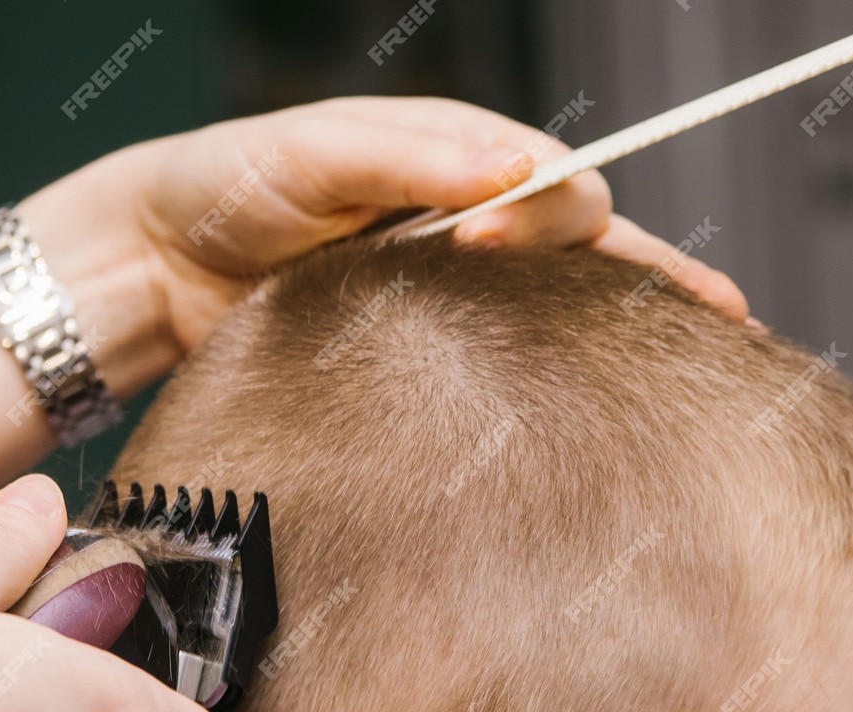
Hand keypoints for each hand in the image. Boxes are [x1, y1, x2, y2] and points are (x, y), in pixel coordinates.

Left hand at [19, 96, 750, 395]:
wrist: (150, 268)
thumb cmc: (225, 186)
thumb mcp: (311, 152)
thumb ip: (409, 156)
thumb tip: (515, 170)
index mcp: (458, 160)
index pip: (561, 181)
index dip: (559, 215)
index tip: (493, 242)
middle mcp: (469, 224)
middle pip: (591, 251)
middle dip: (651, 283)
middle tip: (703, 324)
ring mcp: (452, 295)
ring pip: (566, 313)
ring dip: (624, 338)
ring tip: (699, 375)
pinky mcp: (424, 358)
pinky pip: (509, 368)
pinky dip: (564, 384)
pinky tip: (611, 419)